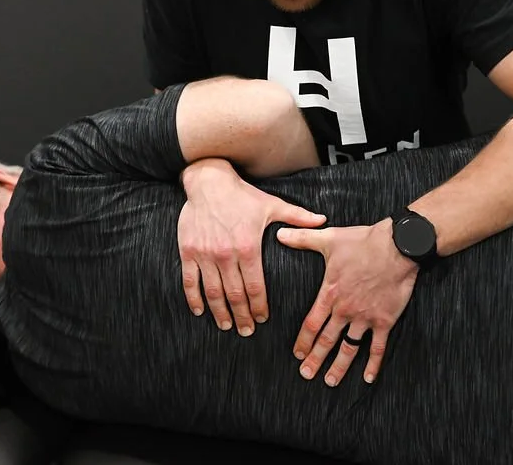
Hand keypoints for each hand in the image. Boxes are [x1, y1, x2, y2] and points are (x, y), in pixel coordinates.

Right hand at [179, 158, 325, 335]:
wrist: (209, 181)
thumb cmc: (242, 195)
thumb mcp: (272, 205)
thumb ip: (297, 217)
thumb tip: (323, 220)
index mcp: (248, 247)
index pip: (255, 286)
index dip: (259, 306)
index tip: (262, 319)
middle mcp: (226, 254)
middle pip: (235, 295)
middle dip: (242, 316)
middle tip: (246, 331)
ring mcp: (205, 254)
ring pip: (213, 292)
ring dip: (220, 313)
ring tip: (226, 326)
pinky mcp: (188, 251)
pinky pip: (190, 281)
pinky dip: (194, 299)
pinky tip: (200, 311)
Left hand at [276, 219, 418, 386]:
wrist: (397, 247)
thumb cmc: (363, 242)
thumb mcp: (328, 239)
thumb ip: (302, 239)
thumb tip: (279, 233)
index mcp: (330, 294)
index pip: (311, 324)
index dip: (302, 341)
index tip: (297, 354)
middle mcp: (345, 310)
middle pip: (326, 341)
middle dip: (315, 359)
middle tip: (306, 374)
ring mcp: (365, 318)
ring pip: (349, 348)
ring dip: (339, 366)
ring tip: (330, 381)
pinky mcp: (385, 320)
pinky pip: (378, 348)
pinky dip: (373, 364)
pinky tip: (368, 378)